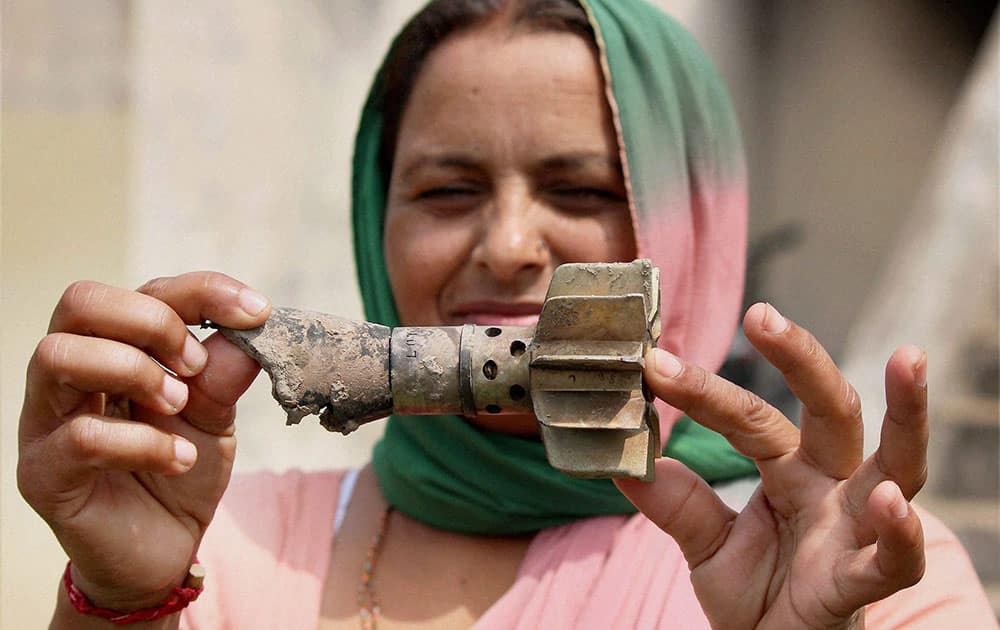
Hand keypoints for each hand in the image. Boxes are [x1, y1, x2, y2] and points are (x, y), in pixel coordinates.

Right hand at [17, 272, 270, 611]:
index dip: (201, 291)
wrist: (163, 549)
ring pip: (59, 355)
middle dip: (153, 322)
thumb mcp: (215, 416)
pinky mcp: (43, 473)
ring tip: (180, 406)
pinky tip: (180, 460)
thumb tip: (246, 331)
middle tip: (196, 367)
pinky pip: (81, 437)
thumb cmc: (180, 469)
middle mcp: (68, 375)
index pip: (141, 291)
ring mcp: (45, 421)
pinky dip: (143, 443)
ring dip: (135, 372)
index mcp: (112, 348)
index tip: (255, 311)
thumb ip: (223, 374)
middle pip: (82, 302)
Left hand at [618, 302, 926, 629]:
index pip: (748, 416)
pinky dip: (899, 532)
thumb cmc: (758, 595)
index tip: (654, 364)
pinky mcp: (864, 580)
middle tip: (764, 314)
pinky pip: (894, 556)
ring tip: (905, 358)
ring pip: (896, 461)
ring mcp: (855, 526)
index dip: (702, 390)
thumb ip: (676, 505)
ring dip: (907, 414)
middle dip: (804, 359)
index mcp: (788, 468)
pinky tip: (889, 502)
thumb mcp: (706, 546)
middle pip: (830, 409)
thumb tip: (624, 460)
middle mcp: (830, 483)